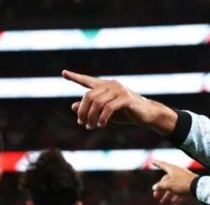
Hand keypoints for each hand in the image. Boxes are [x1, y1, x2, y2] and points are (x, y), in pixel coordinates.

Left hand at [62, 70, 176, 131]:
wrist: (146, 115)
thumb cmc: (125, 112)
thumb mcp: (104, 111)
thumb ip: (90, 108)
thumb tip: (73, 106)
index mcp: (105, 86)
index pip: (87, 80)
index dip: (75, 77)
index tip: (64, 73)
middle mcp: (111, 85)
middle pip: (89, 96)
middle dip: (83, 111)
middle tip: (81, 123)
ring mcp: (119, 90)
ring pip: (97, 103)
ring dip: (91, 117)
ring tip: (90, 127)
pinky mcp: (125, 98)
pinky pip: (109, 108)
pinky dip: (102, 118)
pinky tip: (101, 125)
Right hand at [151, 159, 197, 203]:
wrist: (198, 188)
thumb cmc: (182, 184)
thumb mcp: (168, 185)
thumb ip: (160, 186)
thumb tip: (154, 187)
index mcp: (172, 169)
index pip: (162, 164)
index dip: (156, 163)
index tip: (152, 161)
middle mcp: (177, 173)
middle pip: (166, 180)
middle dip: (160, 188)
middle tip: (155, 196)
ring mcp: (182, 179)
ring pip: (172, 186)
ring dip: (167, 194)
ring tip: (163, 202)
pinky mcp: (187, 185)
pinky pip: (179, 190)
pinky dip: (176, 195)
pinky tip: (174, 202)